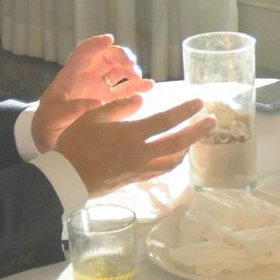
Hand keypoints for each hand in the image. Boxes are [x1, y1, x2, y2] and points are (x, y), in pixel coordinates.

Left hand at [31, 34, 152, 151]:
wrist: (48, 140)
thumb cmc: (46, 125)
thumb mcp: (53, 118)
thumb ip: (72, 110)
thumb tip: (98, 102)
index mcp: (70, 77)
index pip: (83, 54)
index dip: (95, 44)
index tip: (109, 39)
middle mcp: (85, 78)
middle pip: (104, 58)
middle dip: (119, 55)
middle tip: (131, 64)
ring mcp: (97, 88)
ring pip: (116, 70)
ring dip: (129, 68)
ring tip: (138, 76)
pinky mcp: (107, 101)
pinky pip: (124, 89)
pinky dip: (136, 86)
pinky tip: (149, 85)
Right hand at [54, 94, 213, 194]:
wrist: (67, 178)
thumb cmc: (76, 143)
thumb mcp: (93, 116)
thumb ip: (119, 107)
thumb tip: (140, 100)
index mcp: (132, 134)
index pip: (166, 121)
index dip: (185, 111)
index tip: (200, 103)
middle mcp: (141, 153)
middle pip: (178, 143)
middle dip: (197, 132)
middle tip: (212, 122)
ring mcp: (140, 169)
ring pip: (173, 161)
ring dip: (186, 149)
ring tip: (193, 139)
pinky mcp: (135, 179)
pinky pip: (160, 171)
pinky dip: (171, 162)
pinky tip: (172, 156)